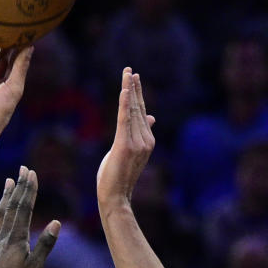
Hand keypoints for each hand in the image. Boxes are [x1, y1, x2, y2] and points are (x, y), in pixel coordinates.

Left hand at [0, 168, 59, 267]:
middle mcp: (5, 236)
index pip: (24, 208)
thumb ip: (45, 244)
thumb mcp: (35, 267)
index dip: (28, 190)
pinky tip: (1, 210)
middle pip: (13, 206)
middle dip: (19, 186)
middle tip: (23, 168)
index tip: (31, 173)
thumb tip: (56, 223)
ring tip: (9, 181)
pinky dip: (0, 211)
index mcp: (17, 238)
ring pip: (2, 213)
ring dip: (7, 196)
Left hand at [97, 68, 155, 205]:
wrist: (116, 197)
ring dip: (128, 90)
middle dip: (133, 88)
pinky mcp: (124, 145)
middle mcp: (145, 140)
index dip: (138, 94)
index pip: (141, 113)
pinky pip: (124, 120)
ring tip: (126, 74)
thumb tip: (152, 117)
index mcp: (147, 141)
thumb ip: (139, 133)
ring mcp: (137, 143)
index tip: (134, 78)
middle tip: (129, 70)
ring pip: (131, 112)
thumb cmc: (120, 176)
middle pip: (138, 109)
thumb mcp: (131, 151)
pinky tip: (124, 91)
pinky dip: (124, 104)